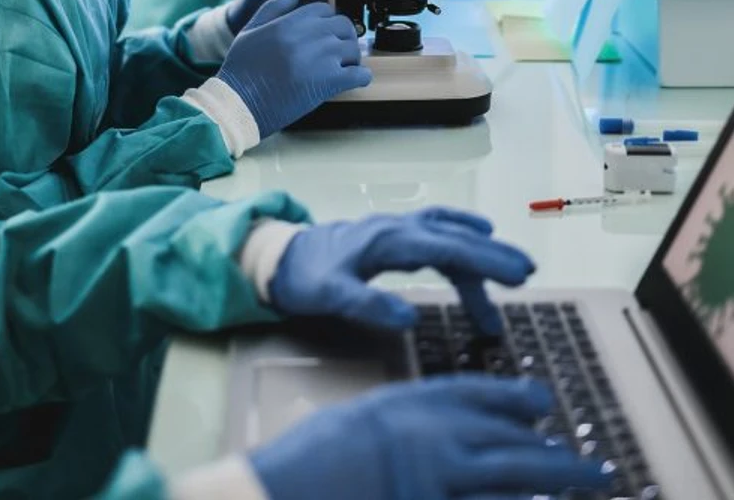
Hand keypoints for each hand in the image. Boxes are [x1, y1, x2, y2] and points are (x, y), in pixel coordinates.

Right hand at [217, 0, 370, 137]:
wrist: (240, 103)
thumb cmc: (242, 70)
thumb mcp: (251, 30)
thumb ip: (274, 7)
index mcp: (289, 23)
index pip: (324, 9)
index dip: (326, 20)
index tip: (324, 33)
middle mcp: (308, 37)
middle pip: (343, 25)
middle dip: (342, 37)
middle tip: (336, 50)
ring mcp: (321, 59)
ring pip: (354, 48)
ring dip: (351, 58)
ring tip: (340, 67)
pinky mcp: (329, 82)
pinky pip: (360, 74)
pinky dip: (360, 77)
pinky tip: (351, 80)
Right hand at [249, 376, 610, 499]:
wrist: (291, 487)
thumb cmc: (322, 451)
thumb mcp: (372, 414)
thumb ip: (419, 413)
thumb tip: (460, 422)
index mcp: (415, 404)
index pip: (478, 395)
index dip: (517, 398)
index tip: (543, 400)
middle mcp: (436, 441)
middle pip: (510, 444)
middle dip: (559, 456)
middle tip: (593, 466)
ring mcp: (439, 484)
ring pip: (513, 484)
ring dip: (553, 485)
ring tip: (585, 484)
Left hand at [268, 208, 534, 335]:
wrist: (280, 257)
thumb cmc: (304, 276)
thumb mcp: (329, 296)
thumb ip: (366, 304)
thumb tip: (409, 319)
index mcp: (388, 241)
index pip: (446, 248)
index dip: (483, 261)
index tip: (518, 275)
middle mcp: (397, 228)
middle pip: (454, 237)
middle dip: (492, 254)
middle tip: (528, 274)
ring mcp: (396, 228)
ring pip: (448, 234)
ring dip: (479, 252)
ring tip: (511, 282)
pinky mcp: (393, 235)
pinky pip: (436, 229)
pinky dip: (461, 233)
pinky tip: (480, 234)